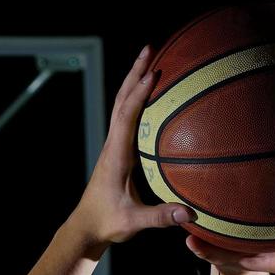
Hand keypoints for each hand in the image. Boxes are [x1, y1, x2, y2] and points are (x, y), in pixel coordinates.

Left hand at [69, 44, 194, 245]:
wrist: (86, 226)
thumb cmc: (107, 222)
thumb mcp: (134, 222)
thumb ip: (160, 217)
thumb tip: (188, 213)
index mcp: (116, 155)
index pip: (126, 117)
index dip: (140, 94)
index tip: (154, 73)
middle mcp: (112, 144)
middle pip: (122, 100)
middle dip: (135, 73)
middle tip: (150, 48)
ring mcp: (113, 145)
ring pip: (121, 105)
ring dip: (133, 80)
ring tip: (150, 59)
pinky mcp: (116, 150)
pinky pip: (126, 116)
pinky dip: (136, 98)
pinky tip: (150, 92)